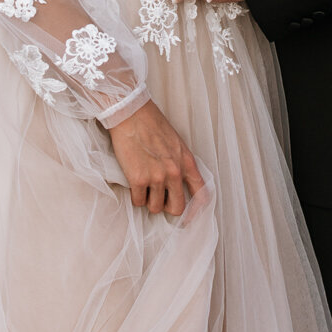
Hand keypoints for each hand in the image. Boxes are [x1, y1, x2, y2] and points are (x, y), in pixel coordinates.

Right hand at [107, 99, 205, 215]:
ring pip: (155, 207)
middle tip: (159, 199)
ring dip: (148, 201)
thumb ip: (180, 163)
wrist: (130, 114)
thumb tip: (177, 183)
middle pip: (177, 208)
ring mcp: (157, 177)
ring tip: (143, 186)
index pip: (201, 194)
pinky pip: (138, 201)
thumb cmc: (151, 124)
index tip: (189, 218)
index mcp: (187, 162)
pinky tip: (133, 183)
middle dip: (167, 207)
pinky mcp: (138, 179)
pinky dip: (135, 196)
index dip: (197, 211)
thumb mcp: (175, 143)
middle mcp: (175, 172)